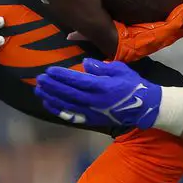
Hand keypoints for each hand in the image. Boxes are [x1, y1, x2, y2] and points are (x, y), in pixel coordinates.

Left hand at [35, 59, 162, 128]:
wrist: (143, 107)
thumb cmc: (132, 85)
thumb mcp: (120, 69)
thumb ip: (101, 67)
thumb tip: (85, 63)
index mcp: (102, 86)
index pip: (77, 80)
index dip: (62, 75)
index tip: (50, 70)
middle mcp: (95, 100)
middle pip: (68, 93)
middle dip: (52, 86)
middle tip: (39, 78)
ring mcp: (92, 112)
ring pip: (67, 105)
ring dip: (51, 97)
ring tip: (39, 90)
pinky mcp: (92, 119)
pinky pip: (72, 116)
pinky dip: (58, 110)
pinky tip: (48, 104)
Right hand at [113, 0, 182, 62]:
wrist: (118, 43)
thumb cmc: (139, 41)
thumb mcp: (160, 33)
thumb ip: (174, 22)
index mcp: (172, 35)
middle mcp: (168, 32)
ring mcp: (159, 27)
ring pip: (176, 17)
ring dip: (181, 6)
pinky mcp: (149, 22)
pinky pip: (164, 13)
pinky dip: (168, 5)